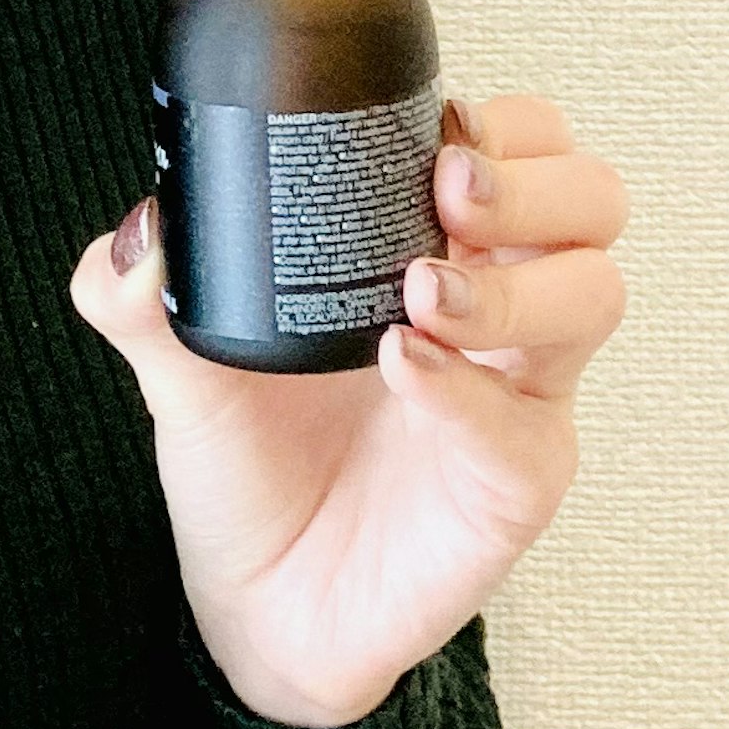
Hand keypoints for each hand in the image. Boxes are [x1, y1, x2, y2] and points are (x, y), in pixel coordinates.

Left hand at [66, 90, 629, 727]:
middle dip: (536, 178)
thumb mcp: (183, 367)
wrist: (258, 605)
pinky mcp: (514, 482)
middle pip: (592, 201)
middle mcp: (498, 308)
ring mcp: (518, 395)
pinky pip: (524, 426)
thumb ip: (139, 296)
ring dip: (514, 279)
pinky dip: (467, 390)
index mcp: (436, 246)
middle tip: (452, 190)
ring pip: (593, 295)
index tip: (441, 127)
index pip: (526, 146)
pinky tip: (404, 369)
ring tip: (423, 293)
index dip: (506, 123)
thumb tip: (135, 236)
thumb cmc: (253, 466)